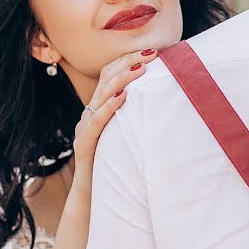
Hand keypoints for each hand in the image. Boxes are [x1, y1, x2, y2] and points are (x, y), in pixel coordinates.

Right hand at [69, 48, 157, 201]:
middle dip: (128, 63)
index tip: (152, 51)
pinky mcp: (84, 145)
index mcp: (99, 108)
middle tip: (151, 53)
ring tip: (140, 69)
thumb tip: (164, 101)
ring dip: (122, 79)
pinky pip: (95, 122)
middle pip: (106, 79)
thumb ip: (136, 118)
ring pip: (101, 95)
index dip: (127, 60)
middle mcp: (89, 113)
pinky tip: (123, 96)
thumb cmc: (114, 165)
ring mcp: (84, 128)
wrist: (92, 197)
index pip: (110, 74)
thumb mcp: (126, 135)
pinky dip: (109, 107)